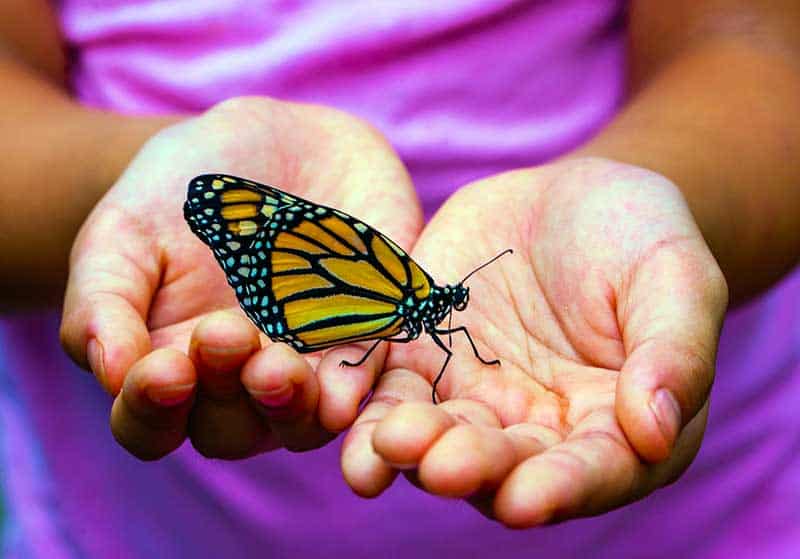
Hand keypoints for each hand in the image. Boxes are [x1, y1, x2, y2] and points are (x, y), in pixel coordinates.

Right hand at [60, 97, 422, 459]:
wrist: (274, 141)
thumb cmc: (181, 192)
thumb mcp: (124, 232)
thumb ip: (103, 302)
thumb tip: (111, 374)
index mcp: (171, 366)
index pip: (150, 422)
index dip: (150, 409)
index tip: (163, 368)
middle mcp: (240, 382)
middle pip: (230, 431)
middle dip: (227, 396)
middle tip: (227, 335)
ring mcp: (306, 366)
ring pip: (300, 421)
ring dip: (290, 406)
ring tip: (280, 366)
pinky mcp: (367, 338)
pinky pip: (368, 378)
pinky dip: (357, 386)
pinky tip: (344, 387)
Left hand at [341, 157, 727, 526]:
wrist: (570, 198)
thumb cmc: (640, 238)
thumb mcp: (676, 279)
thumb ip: (674, 353)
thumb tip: (655, 430)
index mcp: (613, 427)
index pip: (590, 472)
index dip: (560, 489)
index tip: (526, 500)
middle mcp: (536, 429)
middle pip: (502, 464)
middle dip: (471, 468)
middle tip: (440, 466)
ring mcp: (472, 396)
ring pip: (436, 435)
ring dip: (408, 448)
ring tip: (384, 446)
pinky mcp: (422, 356)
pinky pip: (388, 385)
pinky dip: (363, 401)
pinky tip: (339, 409)